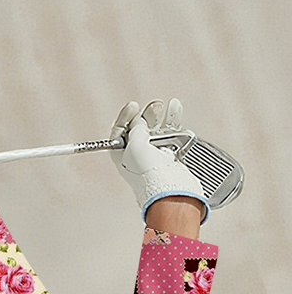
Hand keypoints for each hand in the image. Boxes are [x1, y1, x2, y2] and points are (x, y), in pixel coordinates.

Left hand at [109, 98, 208, 223]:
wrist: (170, 188)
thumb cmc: (149, 172)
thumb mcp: (135, 146)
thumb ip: (136, 130)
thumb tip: (139, 122)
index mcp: (122, 155)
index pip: (119, 133)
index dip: (125, 118)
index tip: (133, 106)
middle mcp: (137, 155)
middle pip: (138, 129)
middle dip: (144, 116)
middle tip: (153, 106)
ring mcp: (155, 154)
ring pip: (156, 129)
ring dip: (160, 115)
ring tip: (165, 105)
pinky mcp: (171, 154)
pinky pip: (171, 133)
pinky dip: (173, 119)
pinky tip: (174, 107)